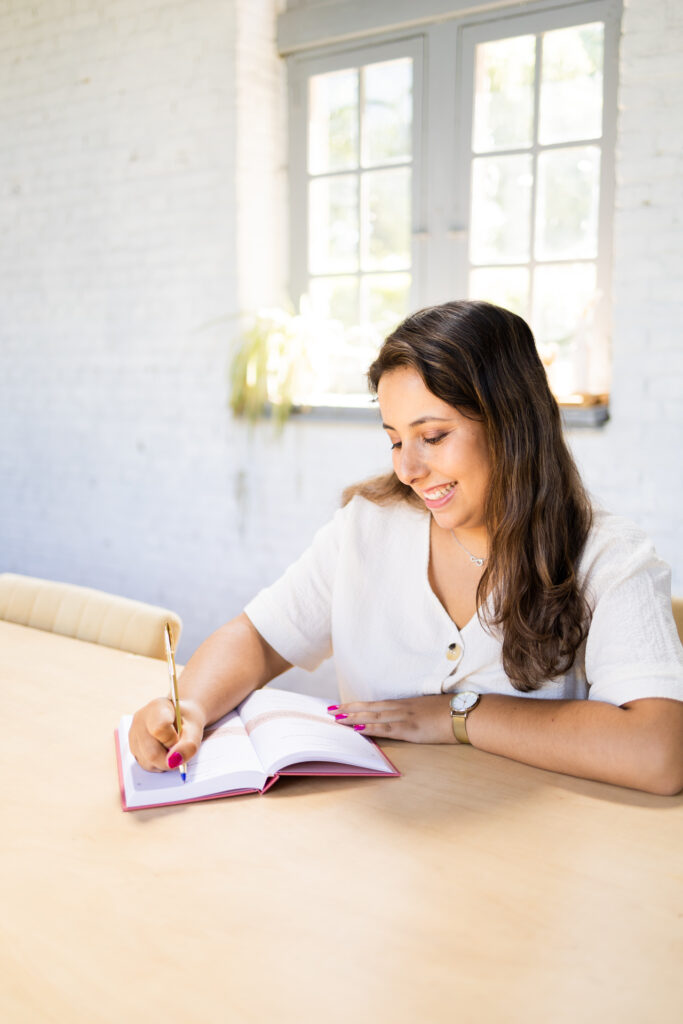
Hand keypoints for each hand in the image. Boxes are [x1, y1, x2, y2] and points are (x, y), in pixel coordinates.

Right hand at [128, 697, 206, 771]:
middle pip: (152, 753)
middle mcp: (140, 720)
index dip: (172, 741)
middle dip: (170, 759)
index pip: (159, 729)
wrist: (178, 716)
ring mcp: (133, 735)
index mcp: (157, 708)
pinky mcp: (132, 747)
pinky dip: (158, 764)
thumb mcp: (195, 729)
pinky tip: (164, 751)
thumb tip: (174, 761)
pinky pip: (145, 764)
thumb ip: (189, 745)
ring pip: (148, 762)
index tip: (180, 739)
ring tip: (172, 748)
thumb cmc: (186, 721)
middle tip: (180, 751)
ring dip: (164, 763)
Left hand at [328, 694, 456, 743]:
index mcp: (404, 704)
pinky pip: (387, 728)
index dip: (357, 705)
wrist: (465, 714)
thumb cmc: (449, 712)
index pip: (375, 703)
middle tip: (329, 711)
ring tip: (337, 719)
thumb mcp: (427, 709)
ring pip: (374, 716)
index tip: (341, 706)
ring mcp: (405, 717)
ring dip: (354, 717)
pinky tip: (359, 728)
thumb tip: (403, 719)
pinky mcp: (411, 729)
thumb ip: (413, 713)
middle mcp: (401, 708)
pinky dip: (372, 727)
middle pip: (369, 707)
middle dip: (348, 710)